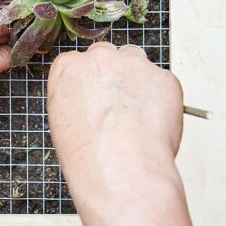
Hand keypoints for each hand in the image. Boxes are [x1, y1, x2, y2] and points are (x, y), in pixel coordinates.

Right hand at [47, 42, 183, 201]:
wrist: (120, 169)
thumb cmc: (89, 155)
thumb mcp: (62, 123)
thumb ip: (77, 99)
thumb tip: (92, 99)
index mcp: (68, 68)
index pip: (79, 62)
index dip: (91, 82)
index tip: (97, 98)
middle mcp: (100, 58)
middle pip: (110, 56)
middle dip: (115, 76)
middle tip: (120, 108)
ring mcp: (134, 64)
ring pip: (139, 64)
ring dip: (139, 82)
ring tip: (138, 118)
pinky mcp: (163, 76)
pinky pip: (163, 83)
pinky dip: (162, 100)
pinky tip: (154, 125)